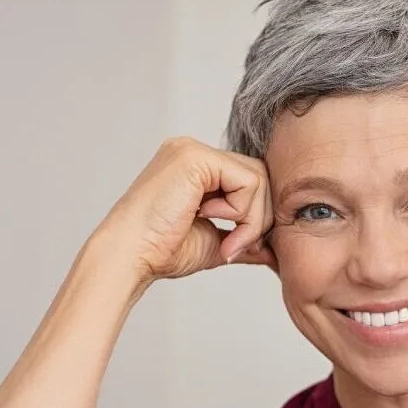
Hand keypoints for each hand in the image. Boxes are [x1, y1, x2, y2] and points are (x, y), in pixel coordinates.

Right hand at [97, 137, 274, 284]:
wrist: (132, 256)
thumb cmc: (163, 252)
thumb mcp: (216, 244)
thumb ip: (246, 239)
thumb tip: (275, 251)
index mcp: (198, 169)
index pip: (252, 182)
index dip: (257, 217)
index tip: (242, 247)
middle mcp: (195, 153)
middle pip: (261, 177)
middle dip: (259, 219)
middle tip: (236, 247)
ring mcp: (193, 151)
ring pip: (259, 179)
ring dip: (251, 219)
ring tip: (225, 241)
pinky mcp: (195, 157)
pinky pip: (248, 181)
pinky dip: (241, 212)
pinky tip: (212, 221)